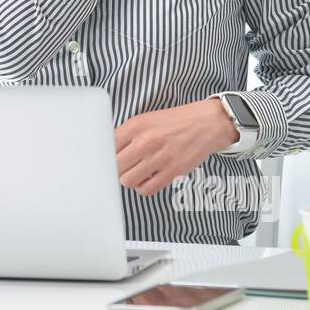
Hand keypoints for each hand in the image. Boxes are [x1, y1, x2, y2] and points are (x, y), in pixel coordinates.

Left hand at [114, 99, 239, 198]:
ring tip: (136, 172)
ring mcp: (159, 158)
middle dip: (115, 169)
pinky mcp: (172, 171)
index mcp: (136, 126)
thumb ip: (125, 134)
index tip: (104, 160)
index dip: (103, 156)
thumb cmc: (174, 122)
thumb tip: (106, 150)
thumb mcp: (145, 119)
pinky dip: (144, 187)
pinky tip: (148, 178)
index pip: (106, 146)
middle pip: (114, 166)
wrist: (206, 123)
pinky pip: (146, 190)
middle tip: (122, 167)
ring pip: (127, 181)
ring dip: (129, 179)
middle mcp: (145, 141)